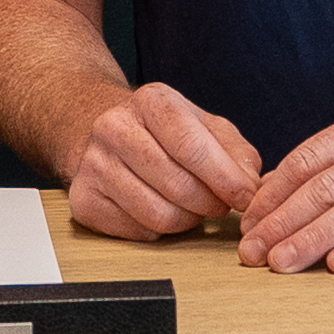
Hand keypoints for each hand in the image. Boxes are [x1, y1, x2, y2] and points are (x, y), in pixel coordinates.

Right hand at [63, 83, 264, 241]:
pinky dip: (159, 230)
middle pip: (177, 185)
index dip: (224, 178)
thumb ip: (236, 153)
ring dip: (187, 220)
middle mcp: (114, 127)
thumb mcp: (207, 127)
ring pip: (157, 214)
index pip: (191, 146)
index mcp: (151, 102)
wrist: (110, 134)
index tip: (245, 197)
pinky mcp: (83, 199)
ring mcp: (94, 164)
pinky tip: (161, 209)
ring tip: (192, 208)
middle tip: (219, 205)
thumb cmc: (165, 133)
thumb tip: (250, 187)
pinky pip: (136, 231)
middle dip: (209, 204)